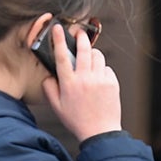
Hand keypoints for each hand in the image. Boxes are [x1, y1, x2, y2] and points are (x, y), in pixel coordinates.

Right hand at [42, 24, 121, 142]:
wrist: (100, 132)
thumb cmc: (77, 121)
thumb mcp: (57, 107)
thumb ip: (49, 89)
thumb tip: (48, 75)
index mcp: (69, 84)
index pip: (62, 56)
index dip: (59, 39)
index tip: (58, 28)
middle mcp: (85, 79)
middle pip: (84, 49)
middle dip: (81, 37)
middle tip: (78, 34)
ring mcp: (100, 80)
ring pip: (97, 56)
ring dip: (92, 55)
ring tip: (89, 61)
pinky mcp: (112, 83)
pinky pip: (107, 68)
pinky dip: (102, 70)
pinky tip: (98, 79)